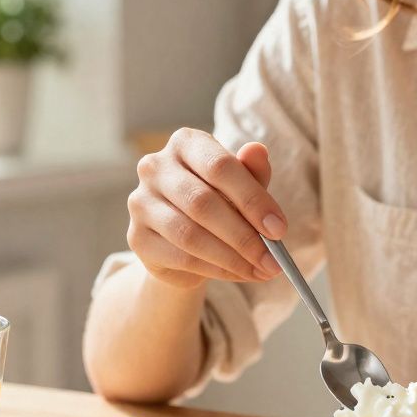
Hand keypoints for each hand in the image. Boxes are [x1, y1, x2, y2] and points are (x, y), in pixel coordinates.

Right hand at [127, 128, 285, 288]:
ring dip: (232, 258)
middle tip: (273, 260)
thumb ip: (252, 172)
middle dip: (244, 236)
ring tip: (261, 271)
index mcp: (185, 143)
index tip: (279, 229)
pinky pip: (181, 257)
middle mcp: (155, 166)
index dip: (253, 200)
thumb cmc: (219, 200)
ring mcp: (141, 202)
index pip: (220, 167)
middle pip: (203, 203)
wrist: (183, 237)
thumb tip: (258, 151)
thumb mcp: (241, 185)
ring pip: (190, 235)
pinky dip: (216, 270)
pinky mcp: (137, 238)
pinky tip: (238, 274)